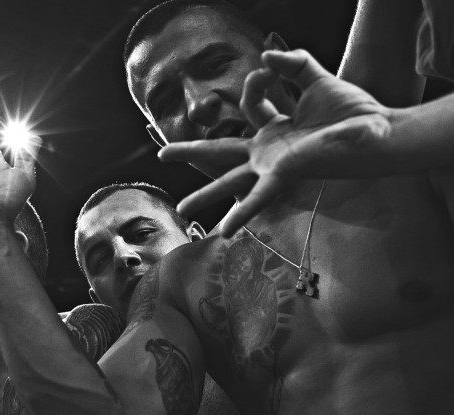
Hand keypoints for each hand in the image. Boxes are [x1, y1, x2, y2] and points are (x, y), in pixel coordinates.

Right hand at [159, 49, 391, 236]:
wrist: (377, 132)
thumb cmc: (353, 111)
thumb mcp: (317, 79)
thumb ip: (294, 63)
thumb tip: (268, 55)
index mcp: (275, 130)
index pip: (248, 104)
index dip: (254, 82)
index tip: (269, 66)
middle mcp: (267, 152)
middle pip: (219, 152)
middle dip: (190, 152)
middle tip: (161, 152)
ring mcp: (271, 166)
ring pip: (229, 182)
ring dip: (206, 196)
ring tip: (183, 211)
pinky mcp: (282, 175)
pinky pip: (257, 198)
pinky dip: (241, 214)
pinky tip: (225, 233)